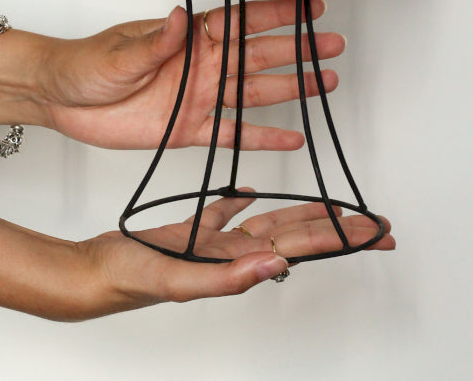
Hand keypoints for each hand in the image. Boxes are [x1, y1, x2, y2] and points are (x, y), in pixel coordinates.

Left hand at [39, 0, 344, 149]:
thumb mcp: (119, 53)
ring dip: (291, 89)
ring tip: (326, 82)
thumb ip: (154, 42)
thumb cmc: (86, 65)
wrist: (62, 101)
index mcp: (188, 39)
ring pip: (255, 93)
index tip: (311, 9)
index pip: (240, 23)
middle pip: (260, 56)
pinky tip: (290, 138)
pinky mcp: (189, 130)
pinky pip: (233, 135)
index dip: (277, 15)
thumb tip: (181, 19)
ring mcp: (199, 98)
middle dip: (298, 51)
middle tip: (333, 46)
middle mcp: (201, 66)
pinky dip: (262, 138)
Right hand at [76, 191, 394, 317]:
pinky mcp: (193, 230)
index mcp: (236, 263)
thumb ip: (226, 277)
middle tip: (373, 222)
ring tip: (330, 208)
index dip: (341, 238)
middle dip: (337, 228)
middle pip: (296, 236)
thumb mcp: (178, 279)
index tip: (375, 231)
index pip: (302, 248)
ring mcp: (214, 242)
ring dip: (300, 214)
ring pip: (267, 222)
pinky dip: (240, 201)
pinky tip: (250, 192)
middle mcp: (233, 253)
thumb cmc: (130, 279)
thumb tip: (275, 266)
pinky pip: (224, 211)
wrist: (96, 272)